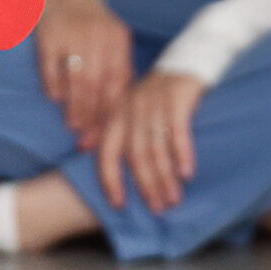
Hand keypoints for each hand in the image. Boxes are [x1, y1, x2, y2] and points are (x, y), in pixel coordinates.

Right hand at [36, 0, 131, 147]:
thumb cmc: (92, 28)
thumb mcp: (111, 42)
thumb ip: (116, 73)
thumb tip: (116, 117)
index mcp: (118, 37)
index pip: (118, 81)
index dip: (112, 109)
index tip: (106, 131)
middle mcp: (97, 34)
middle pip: (97, 84)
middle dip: (92, 113)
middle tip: (86, 134)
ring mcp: (72, 33)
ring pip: (76, 79)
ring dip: (74, 106)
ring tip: (72, 124)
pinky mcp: (49, 35)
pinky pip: (51, 68)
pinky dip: (53, 87)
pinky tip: (55, 98)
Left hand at [96, 70, 205, 213]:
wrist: (185, 61)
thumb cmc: (155, 92)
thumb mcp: (127, 107)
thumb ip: (107, 128)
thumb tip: (83, 147)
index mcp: (116, 114)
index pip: (107, 153)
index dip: (110, 181)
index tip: (119, 205)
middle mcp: (131, 110)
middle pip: (136, 156)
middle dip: (146, 185)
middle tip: (157, 208)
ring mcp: (153, 105)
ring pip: (157, 148)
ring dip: (165, 177)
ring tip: (173, 199)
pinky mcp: (177, 100)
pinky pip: (178, 133)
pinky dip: (182, 155)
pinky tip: (187, 174)